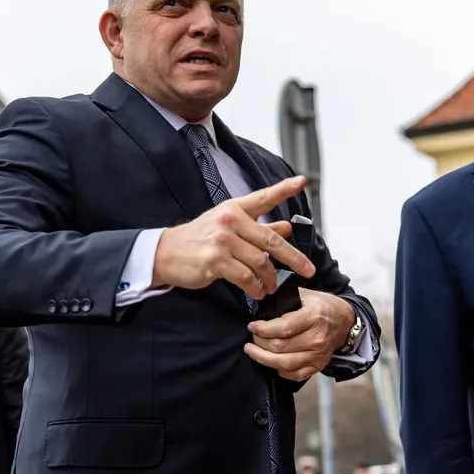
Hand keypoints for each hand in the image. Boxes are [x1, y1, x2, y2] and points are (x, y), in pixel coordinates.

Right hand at [152, 176, 314, 298]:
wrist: (166, 253)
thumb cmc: (199, 240)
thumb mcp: (228, 228)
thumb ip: (259, 228)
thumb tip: (286, 228)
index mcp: (234, 208)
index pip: (263, 197)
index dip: (283, 189)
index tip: (301, 181)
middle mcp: (230, 220)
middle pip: (270, 241)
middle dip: (293, 258)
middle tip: (307, 270)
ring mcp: (222, 240)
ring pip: (259, 262)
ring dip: (269, 278)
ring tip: (272, 286)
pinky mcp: (214, 260)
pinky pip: (245, 277)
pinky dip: (255, 287)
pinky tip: (257, 292)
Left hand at [243, 289, 354, 380]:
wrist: (345, 321)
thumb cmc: (322, 306)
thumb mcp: (306, 294)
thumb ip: (285, 298)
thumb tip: (261, 305)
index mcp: (313, 317)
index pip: (282, 328)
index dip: (262, 329)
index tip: (252, 326)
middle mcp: (317, 338)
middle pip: (280, 347)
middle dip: (259, 343)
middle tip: (251, 338)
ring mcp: (318, 355)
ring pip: (284, 363)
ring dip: (263, 358)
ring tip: (253, 351)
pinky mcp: (318, 366)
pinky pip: (295, 375)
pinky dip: (280, 370)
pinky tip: (271, 362)